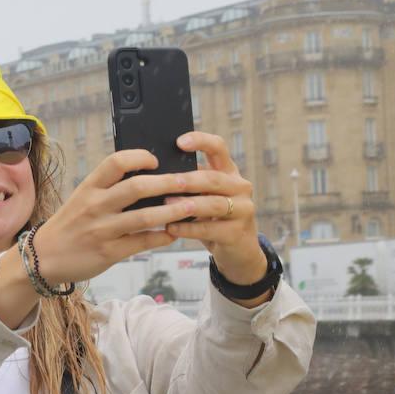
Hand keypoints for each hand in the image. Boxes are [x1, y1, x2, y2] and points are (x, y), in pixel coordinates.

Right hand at [27, 148, 188, 285]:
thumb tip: (146, 175)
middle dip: (168, 183)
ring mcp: (102, 230)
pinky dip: (161, 237)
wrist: (43, 257)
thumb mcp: (81, 199)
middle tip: (188, 181)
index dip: (139, 157)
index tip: (156, 159)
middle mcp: (95, 206)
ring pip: (144, 217)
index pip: (116, 162)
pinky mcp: (108, 252)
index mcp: (88, 187)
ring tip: (191, 207)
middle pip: (137, 187)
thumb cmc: (69, 224)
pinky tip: (173, 233)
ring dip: (172, 211)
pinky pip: (142, 242)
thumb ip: (108, 188)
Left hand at [160, 132, 266, 287]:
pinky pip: (210, 229)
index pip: (218, 148)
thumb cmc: (212, 219)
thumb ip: (188, 184)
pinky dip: (188, 228)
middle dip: (188, 180)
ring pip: (214, 204)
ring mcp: (243, 210)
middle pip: (213, 178)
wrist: (238, 251)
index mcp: (229, 172)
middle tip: (166, 181)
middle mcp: (240, 187)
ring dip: (188, 204)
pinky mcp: (238, 233)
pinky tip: (171, 227)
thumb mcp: (203, 197)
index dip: (200, 141)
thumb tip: (150, 175)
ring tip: (166, 204)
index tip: (179, 141)